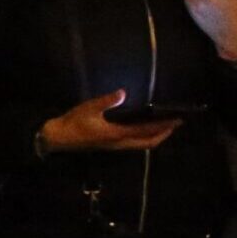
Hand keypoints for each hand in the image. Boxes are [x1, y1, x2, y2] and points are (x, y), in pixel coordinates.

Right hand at [41, 90, 178, 151]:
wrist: (59, 138)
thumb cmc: (73, 123)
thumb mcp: (88, 109)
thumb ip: (106, 101)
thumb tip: (123, 92)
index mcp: (117, 134)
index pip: (146, 131)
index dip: (163, 126)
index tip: (177, 119)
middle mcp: (120, 142)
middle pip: (149, 143)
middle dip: (164, 134)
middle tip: (175, 124)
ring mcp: (116, 145)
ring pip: (142, 144)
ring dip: (156, 136)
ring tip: (164, 126)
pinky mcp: (112, 144)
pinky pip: (135, 143)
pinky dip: (145, 136)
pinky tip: (144, 129)